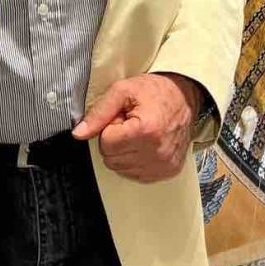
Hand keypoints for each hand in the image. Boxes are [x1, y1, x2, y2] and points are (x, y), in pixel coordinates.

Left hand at [72, 73, 200, 181]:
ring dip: (125, 152)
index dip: (110, 127)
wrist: (185, 97)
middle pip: (112, 159)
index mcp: (146, 130)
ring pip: (121, 169)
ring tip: (140, 133)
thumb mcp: (124, 90)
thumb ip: (99, 111)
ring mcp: (163, 165)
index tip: (124, 117)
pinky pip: (136, 175)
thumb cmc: (155, 91)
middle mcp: (157, 153)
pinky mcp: (168, 172)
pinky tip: (147, 144)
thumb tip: (78, 134)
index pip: (106, 143)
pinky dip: (136, 160)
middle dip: (116, 141)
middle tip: (131, 124)